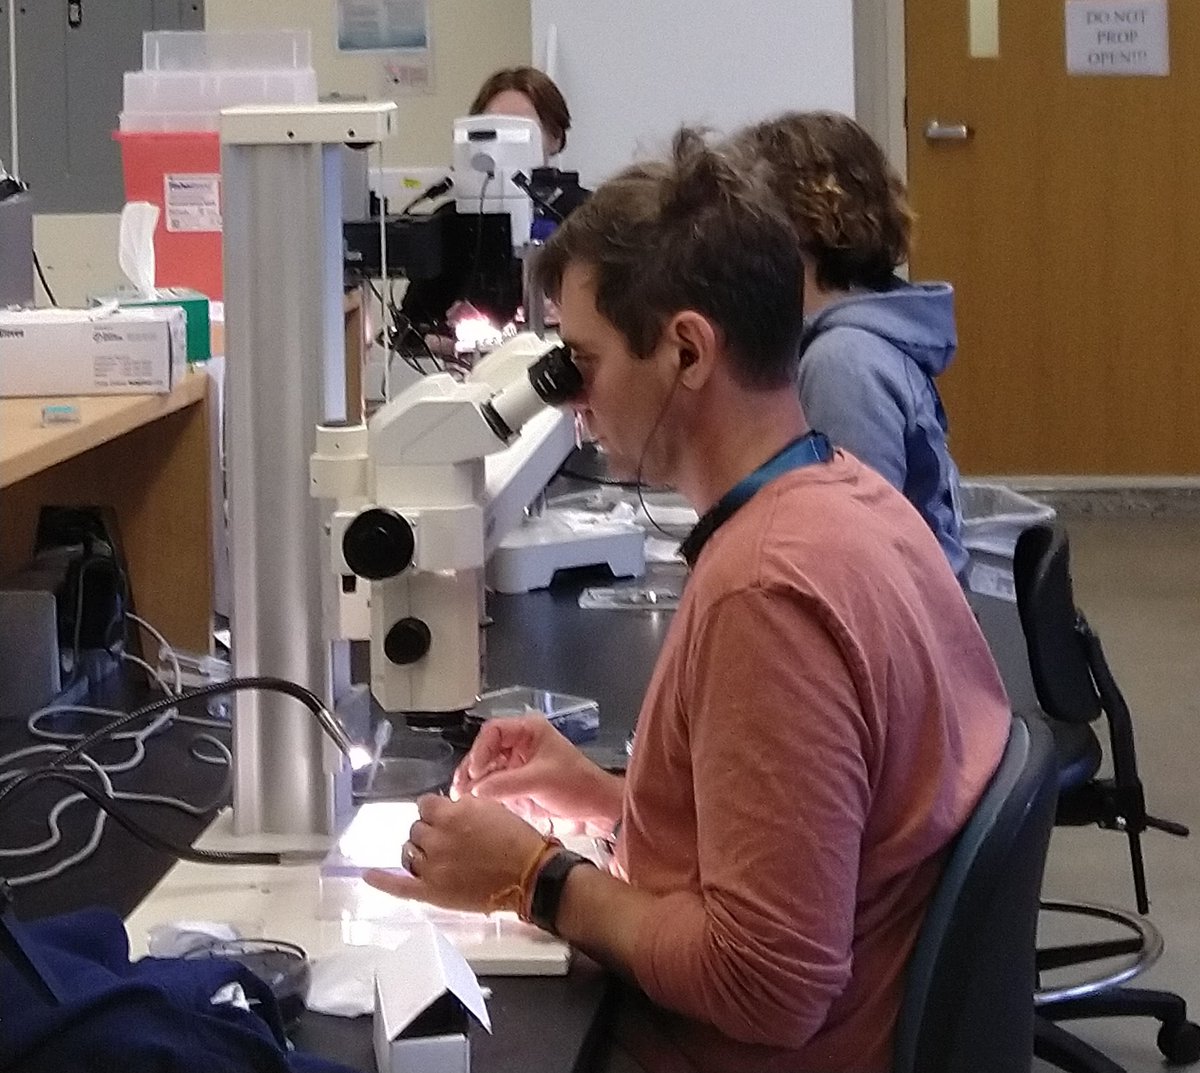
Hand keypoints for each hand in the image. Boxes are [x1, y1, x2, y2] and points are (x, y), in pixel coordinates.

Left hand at [365, 792, 546, 913]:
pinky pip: (399, 886)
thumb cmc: (517, 841)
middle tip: (451, 840)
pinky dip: (382, 881)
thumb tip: (446, 808)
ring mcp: (432, 867)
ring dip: (419, 851)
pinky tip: (368, 875)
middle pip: (416, 829)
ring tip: (438, 856)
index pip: (424, 804)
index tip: (443, 816)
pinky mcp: (432, 892)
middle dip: (430, 831)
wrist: (530, 875)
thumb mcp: (490, 808)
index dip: (435, 811)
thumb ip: (462, 806)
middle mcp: (437, 839)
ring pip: (408, 852)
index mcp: (451, 815)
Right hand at [451, 716, 621, 836]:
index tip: (474, 771)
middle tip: (459, 788)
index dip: (480, 749)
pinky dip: (481, 795)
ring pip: (485, 770)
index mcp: (529, 731)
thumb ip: (507, 783)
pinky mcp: (515, 786)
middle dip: (471, 769)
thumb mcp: (541, 780)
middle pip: (484, 750)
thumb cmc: (577, 785)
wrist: (595, 811)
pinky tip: (471, 804)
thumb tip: (475, 789)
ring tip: (460, 798)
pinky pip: (492, 786)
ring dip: (472, 783)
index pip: (494, 731)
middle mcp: (520, 745)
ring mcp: (516, 766)